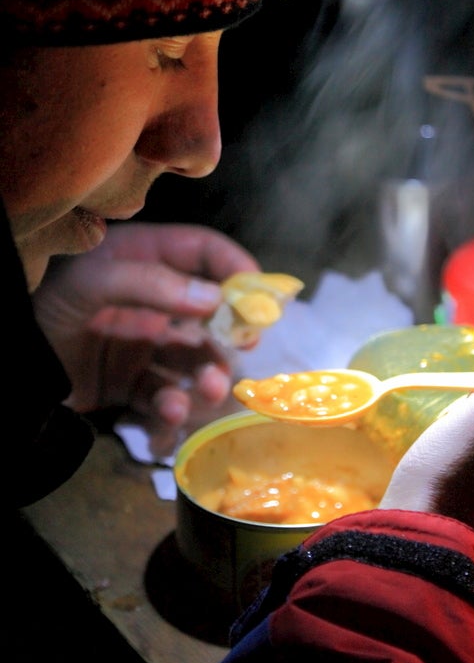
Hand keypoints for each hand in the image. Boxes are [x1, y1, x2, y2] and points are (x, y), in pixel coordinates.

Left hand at [32, 222, 258, 457]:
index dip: (236, 267)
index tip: (260, 296)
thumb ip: (152, 284)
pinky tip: (167, 411)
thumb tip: (215, 300)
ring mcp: (144, 344)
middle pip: (212, 312)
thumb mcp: (92, 281)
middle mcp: (152, 301)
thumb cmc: (45, 307)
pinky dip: (174, 408)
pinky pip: (166, 397)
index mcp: (144, 260)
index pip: (204, 251)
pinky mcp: (131, 385)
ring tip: (208, 389)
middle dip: (231, 332)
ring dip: (209, 376)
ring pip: (195, 360)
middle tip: (244, 347)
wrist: (2, 368)